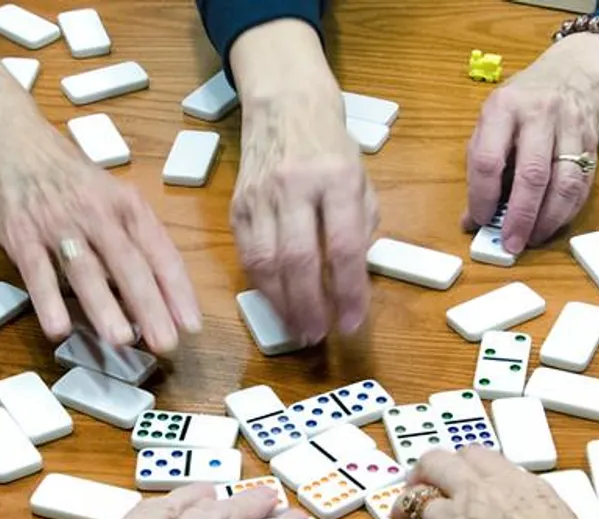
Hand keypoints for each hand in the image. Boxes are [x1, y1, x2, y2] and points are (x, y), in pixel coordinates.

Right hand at [0, 125, 198, 353]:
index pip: (160, 251)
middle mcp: (96, 213)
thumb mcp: (109, 196)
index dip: (177, 290)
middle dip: (149, 306)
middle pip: (128, 264)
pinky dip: (47, 300)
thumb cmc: (67, 176)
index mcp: (125, 204)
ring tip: (121, 340)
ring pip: (85, 270)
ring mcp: (58, 224)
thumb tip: (153, 293)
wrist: (9, 140)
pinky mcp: (21, 235)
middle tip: (165, 343)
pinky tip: (58, 328)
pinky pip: (36, 272)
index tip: (191, 324)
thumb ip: (130, 239)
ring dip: (104, 307)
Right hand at [231, 84, 377, 342]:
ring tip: (297, 328)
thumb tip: (352, 280)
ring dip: (282, 304)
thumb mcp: (360, 177)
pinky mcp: (237, 204)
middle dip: (309, 306)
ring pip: (265, 262)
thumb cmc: (330, 144)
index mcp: (336, 178)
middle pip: (298, 259)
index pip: (344, 246)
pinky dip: (261, 285)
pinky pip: (246, 254)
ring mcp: (260, 195)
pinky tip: (276, 302)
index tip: (353, 322)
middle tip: (318, 336)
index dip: (349, 291)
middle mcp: (294, 186)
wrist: (284, 103)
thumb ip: (360, 227)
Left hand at [462, 32, 598, 252]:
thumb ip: (480, 166)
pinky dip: (567, 211)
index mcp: (504, 108)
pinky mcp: (592, 143)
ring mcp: (570, 127)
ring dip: (548, 219)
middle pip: (532, 174)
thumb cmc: (522, 103)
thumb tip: (472, 219)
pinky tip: (553, 224)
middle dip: (521, 216)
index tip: (480, 220)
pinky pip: (582, 185)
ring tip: (532, 238)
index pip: (489, 159)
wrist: (573, 74)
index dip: (483, 196)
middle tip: (511, 243)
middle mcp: (539, 114)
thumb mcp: (493, 121)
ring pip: (564, 183)